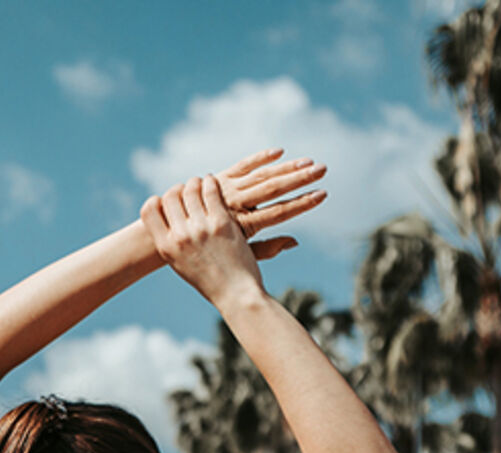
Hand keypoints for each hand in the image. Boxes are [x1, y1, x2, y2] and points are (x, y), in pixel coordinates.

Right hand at [141, 175, 266, 305]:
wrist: (236, 294)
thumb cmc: (210, 281)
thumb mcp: (181, 265)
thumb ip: (172, 242)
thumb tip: (169, 220)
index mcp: (166, 247)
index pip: (149, 210)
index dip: (157, 200)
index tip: (168, 201)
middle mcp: (180, 236)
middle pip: (170, 196)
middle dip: (178, 188)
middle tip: (188, 189)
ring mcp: (201, 228)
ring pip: (191, 189)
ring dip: (195, 182)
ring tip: (202, 183)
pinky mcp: (221, 222)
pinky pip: (211, 191)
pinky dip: (210, 182)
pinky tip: (213, 184)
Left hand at [209, 148, 328, 258]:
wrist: (177, 236)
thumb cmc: (214, 250)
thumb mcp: (240, 253)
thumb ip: (267, 248)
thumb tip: (295, 241)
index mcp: (243, 226)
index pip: (279, 212)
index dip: (302, 203)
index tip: (323, 194)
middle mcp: (235, 205)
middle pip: (272, 189)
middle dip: (300, 179)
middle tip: (323, 169)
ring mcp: (227, 189)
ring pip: (261, 175)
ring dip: (287, 167)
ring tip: (310, 162)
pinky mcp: (220, 178)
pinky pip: (243, 166)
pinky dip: (260, 158)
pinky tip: (279, 151)